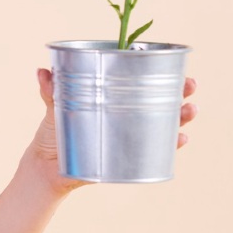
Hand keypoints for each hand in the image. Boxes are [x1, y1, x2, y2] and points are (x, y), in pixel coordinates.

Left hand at [28, 70, 199, 193]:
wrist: (46, 167)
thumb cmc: (53, 131)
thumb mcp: (54, 106)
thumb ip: (50, 90)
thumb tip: (42, 71)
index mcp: (113, 97)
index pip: (143, 80)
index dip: (163, 72)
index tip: (179, 66)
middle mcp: (126, 115)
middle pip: (161, 100)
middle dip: (181, 92)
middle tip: (190, 86)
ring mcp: (129, 137)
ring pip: (164, 124)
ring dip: (182, 117)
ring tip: (190, 111)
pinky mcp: (128, 158)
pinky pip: (155, 151)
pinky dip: (170, 146)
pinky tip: (180, 139)